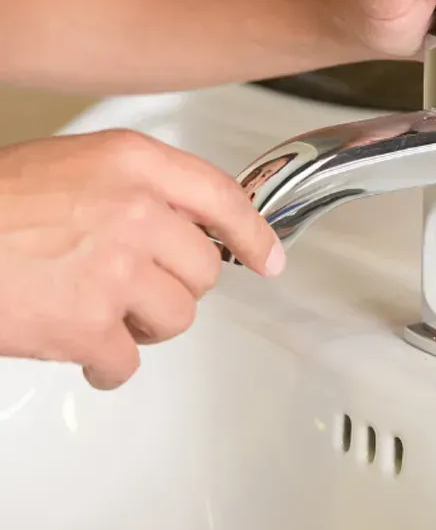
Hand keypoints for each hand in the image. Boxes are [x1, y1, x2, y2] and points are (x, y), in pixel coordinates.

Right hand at [0, 129, 282, 389]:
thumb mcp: (72, 167)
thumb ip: (137, 191)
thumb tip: (189, 231)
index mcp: (132, 163)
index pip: (222, 197)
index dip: (253, 234)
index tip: (268, 259)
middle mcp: (134, 210)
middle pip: (204, 272)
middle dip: (174, 288)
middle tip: (131, 288)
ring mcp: (114, 268)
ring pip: (177, 319)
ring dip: (144, 326)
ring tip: (99, 312)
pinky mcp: (88, 325)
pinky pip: (129, 363)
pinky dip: (109, 366)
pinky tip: (82, 351)